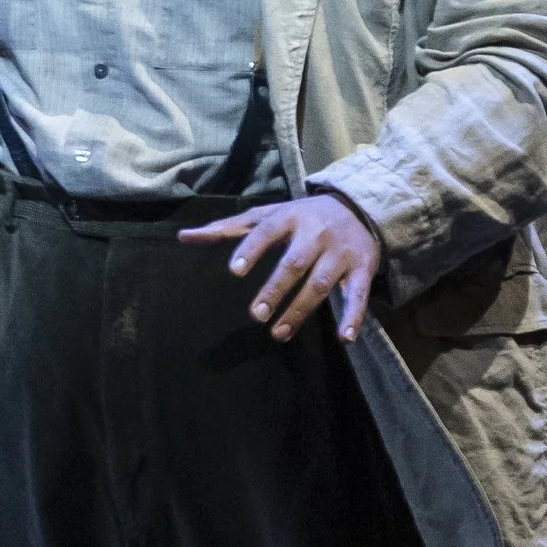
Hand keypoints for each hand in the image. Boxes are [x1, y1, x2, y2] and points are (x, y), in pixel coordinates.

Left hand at [179, 191, 381, 342]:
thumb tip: (183, 237)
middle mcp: (315, 233)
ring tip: (278, 334)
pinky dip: (353, 317)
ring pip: (320, 283)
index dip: (251, 250)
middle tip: (256, 316)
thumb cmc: (300, 217)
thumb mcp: (266, 215)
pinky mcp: (362, 268)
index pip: (266, 232)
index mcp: (288, 217)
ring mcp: (340, 252)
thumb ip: (227, 228)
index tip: (234, 271)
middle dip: (275, 289)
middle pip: (294, 263)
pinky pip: (359, 294)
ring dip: (300, 310)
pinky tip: (343, 339)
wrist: (358, 208)